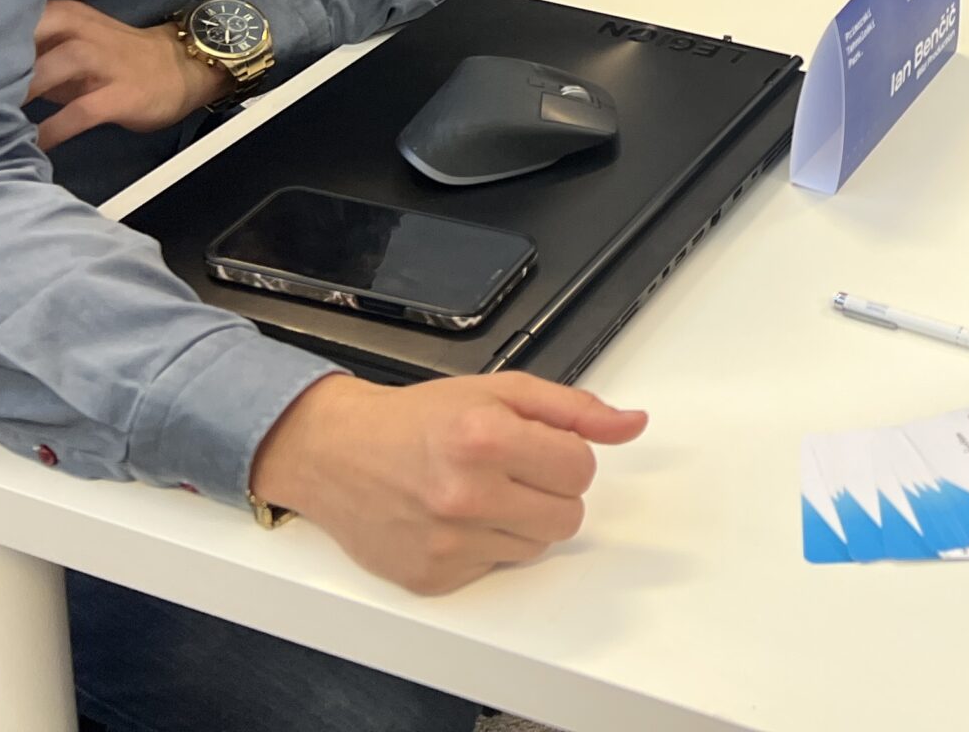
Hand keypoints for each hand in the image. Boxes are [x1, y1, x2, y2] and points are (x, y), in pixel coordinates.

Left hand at [26, 0, 229, 149]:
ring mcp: (104, 63)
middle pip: (27, 40)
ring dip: (19, 93)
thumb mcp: (73, 45)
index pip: (13, 17)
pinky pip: (79, 113)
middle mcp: (82, 33)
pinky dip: (51, 130)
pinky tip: (31, 146)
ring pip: (53, 68)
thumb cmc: (114, 60)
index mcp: (66, 16)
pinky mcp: (121, 94)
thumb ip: (31, 52)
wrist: (182, 68)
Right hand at [249, 372, 648, 595]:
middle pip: (568, 516)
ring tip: (480, 493)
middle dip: (550, 491)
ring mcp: (447, 543)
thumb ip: (573, 409)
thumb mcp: (500, 391)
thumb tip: (633, 424)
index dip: (566, 456)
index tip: (537, 448)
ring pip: (537, 547)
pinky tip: (454, 520)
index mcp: (486, 437)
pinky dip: (485, 546)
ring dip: (521, 521)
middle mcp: (466, 494)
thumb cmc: (418, 419)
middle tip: (511, 471)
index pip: (581, 468)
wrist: (336, 453)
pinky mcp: (432, 578)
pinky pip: (496, 568)